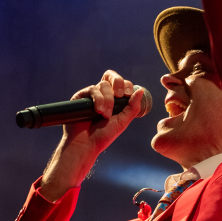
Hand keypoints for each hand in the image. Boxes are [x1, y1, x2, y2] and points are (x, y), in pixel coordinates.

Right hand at [40, 71, 144, 200]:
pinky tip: (98, 111)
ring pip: (103, 85)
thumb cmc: (104, 135)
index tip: (127, 95)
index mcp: (114, 99)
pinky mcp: (81, 97)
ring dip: (108, 100)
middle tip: (120, 95)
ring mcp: (92, 95)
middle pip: (111, 76)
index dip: (126, 85)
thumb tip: (140, 91)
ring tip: (105, 115)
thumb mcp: (123, 121)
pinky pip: (92, 90)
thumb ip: (133, 107)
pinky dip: (98, 99)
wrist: (87, 144)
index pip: (121, 84)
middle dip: (118, 82)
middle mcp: (102, 95)